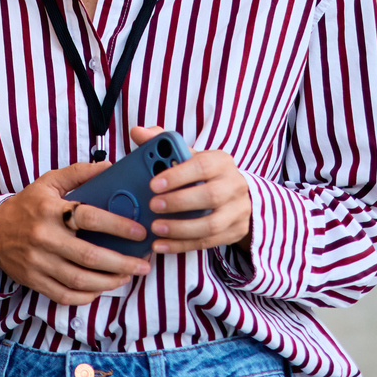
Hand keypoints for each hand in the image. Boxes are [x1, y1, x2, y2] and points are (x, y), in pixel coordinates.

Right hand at [0, 161, 151, 305]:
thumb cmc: (27, 206)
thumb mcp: (48, 183)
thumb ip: (78, 174)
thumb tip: (109, 167)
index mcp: (50, 210)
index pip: (89, 218)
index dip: (118, 226)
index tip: (140, 232)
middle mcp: (44, 237)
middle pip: (89, 256)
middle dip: (122, 263)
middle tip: (143, 264)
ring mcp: (38, 262)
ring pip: (80, 280)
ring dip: (109, 282)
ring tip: (127, 276)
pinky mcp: (34, 280)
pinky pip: (64, 295)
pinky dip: (86, 296)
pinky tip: (100, 288)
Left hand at [131, 125, 250, 251]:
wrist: (236, 195)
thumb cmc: (202, 173)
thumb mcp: (187, 156)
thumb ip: (161, 143)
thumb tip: (137, 132)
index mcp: (221, 162)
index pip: (201, 166)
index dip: (177, 175)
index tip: (153, 184)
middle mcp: (234, 185)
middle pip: (210, 196)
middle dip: (178, 202)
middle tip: (152, 206)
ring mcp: (238, 211)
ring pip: (211, 224)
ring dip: (180, 228)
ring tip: (155, 228)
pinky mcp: (235, 232)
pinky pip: (208, 242)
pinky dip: (182, 245)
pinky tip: (160, 245)